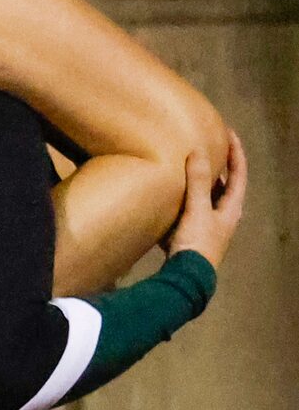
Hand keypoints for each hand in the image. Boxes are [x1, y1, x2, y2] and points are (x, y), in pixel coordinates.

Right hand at [167, 133, 247, 270]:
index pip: (239, 175)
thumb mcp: (197, 209)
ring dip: (199, 180)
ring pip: (206, 196)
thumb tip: (199, 151)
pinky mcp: (191, 233)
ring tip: (186, 163)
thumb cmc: (198, 242)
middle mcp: (223, 216)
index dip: (236, 153)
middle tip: (208, 146)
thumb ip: (198, 182)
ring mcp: (208, 225)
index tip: (229, 133)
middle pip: (224, 186)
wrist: (186, 276)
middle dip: (218, 166)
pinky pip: (189, 207)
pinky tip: (169, 191)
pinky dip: (183, 195)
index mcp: (231, 209)